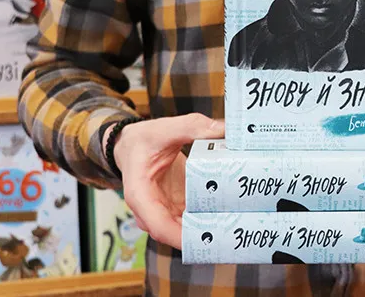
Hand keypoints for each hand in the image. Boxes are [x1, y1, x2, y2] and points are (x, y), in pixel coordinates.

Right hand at [104, 113, 224, 249]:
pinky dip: (207, 220)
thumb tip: (222, 128)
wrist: (131, 145)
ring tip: (233, 225)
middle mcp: (150, 210)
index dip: (182, 237)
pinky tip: (228, 215)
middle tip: (230, 230)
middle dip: (202, 235)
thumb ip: (193, 127)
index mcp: (140, 195)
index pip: (159, 226)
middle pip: (175, 234)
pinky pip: (190, 221)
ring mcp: (163, 211)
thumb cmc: (141, 141)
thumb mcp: (164, 129)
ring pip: (184, 231)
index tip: (207, 237)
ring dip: (207, 229)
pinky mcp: (175, 208)